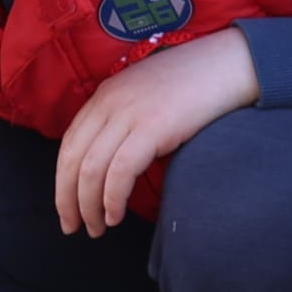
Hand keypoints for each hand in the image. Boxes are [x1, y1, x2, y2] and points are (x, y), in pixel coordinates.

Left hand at [55, 27, 259, 237]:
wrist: (230, 63)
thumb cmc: (195, 84)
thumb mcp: (146, 97)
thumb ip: (125, 123)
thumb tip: (113, 164)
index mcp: (104, 95)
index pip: (69, 144)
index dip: (61, 180)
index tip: (66, 207)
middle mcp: (109, 103)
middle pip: (72, 159)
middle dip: (67, 199)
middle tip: (72, 226)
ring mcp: (129, 114)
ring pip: (91, 169)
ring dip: (88, 206)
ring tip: (96, 228)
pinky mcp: (152, 128)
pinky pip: (120, 171)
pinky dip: (112, 199)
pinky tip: (115, 215)